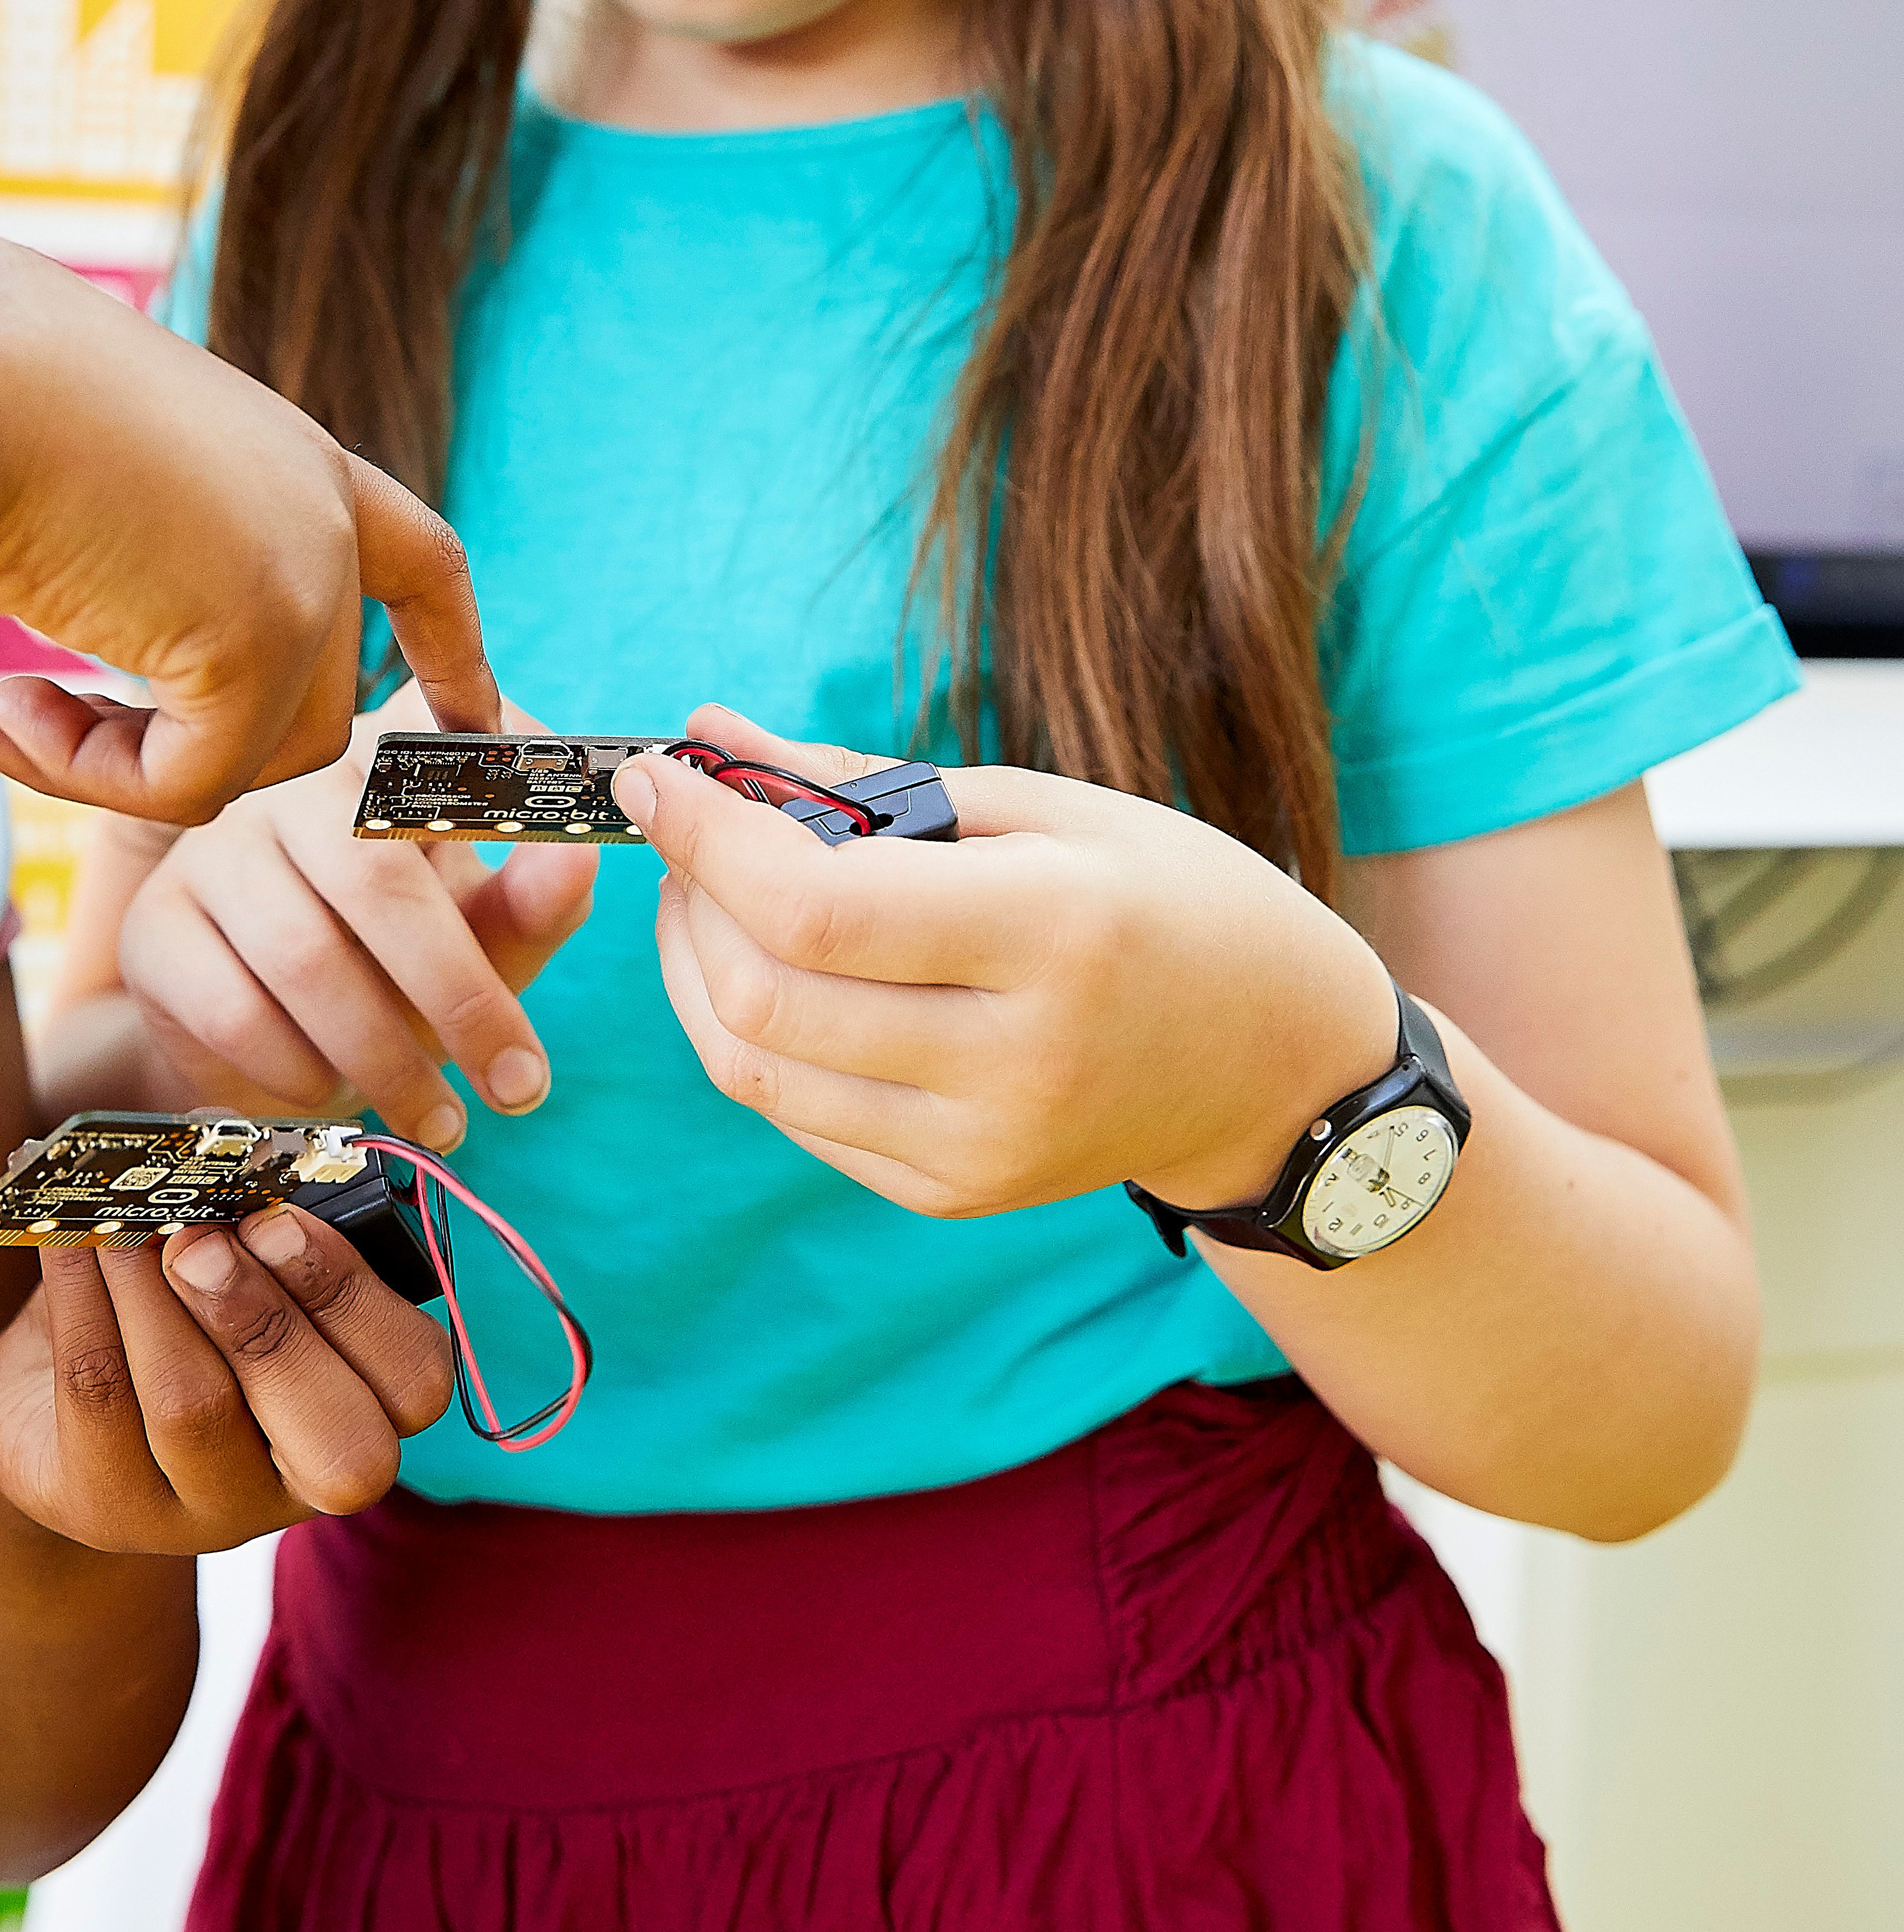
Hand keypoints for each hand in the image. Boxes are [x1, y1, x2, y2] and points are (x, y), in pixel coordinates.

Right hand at [0, 230, 496, 823]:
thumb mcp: (92, 484)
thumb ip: (151, 573)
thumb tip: (143, 685)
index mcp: (290, 458)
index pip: (419, 558)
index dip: (448, 645)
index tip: (473, 717)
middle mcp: (321, 511)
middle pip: (302, 709)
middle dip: (173, 749)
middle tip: (17, 717)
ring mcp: (305, 574)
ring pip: (250, 761)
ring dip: (107, 766)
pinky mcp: (256, 643)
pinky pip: (187, 785)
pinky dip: (80, 776)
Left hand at [0, 1199, 455, 1552]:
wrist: (53, 1398)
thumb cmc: (177, 1303)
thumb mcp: (236, 1250)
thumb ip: (256, 1200)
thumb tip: (231, 1136)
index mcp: (369, 1405)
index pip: (413, 1381)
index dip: (350, 1297)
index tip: (276, 1220)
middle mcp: (304, 1480)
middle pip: (334, 1440)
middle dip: (264, 1321)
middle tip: (199, 1241)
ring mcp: (208, 1510)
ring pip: (194, 1406)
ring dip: (153, 1294)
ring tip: (123, 1227)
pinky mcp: (109, 1507)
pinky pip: (100, 1400)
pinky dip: (83, 1303)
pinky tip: (72, 1247)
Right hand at [112, 691, 598, 1148]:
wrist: (264, 1030)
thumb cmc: (397, 966)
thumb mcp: (484, 935)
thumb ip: (536, 899)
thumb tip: (580, 855)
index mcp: (383, 757)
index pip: (452, 754)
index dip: (510, 799)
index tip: (569, 854)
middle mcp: (289, 782)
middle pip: (375, 876)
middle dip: (458, 996)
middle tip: (518, 1089)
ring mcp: (212, 849)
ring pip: (303, 957)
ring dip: (384, 1058)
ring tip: (440, 1119)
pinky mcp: (156, 924)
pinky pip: (232, 1010)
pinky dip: (301, 1072)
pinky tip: (336, 1097)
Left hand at [621, 704, 1398, 1220]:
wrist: (1277, 1067)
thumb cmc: (1167, 902)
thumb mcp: (1040, 807)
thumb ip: (863, 780)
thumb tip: (709, 737)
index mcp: (1051, 934)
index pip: (818, 908)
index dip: (709, 840)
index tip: (655, 777)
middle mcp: (1014, 1059)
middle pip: (768, 995)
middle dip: (691, 902)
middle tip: (688, 833)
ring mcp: (982, 1146)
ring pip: (757, 1069)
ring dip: (698, 971)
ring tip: (713, 896)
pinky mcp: (955, 1194)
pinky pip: (799, 1118)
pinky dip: (755, 1036)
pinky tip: (774, 972)